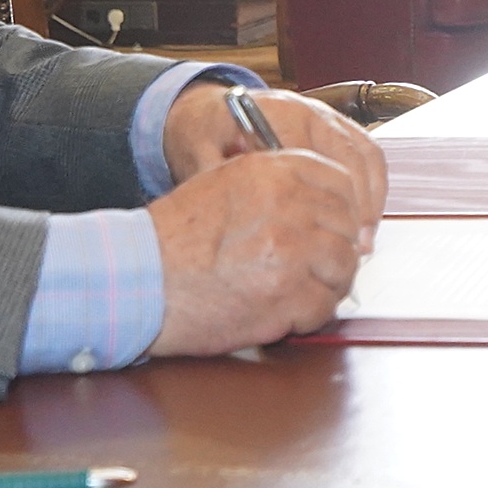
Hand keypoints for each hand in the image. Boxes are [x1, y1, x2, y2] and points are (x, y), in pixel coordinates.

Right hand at [146, 150, 367, 353]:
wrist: (140, 280)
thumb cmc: (172, 237)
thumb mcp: (223, 184)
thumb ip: (273, 184)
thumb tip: (315, 202)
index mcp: (273, 173)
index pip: (340, 181)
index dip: (342, 208)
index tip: (334, 226)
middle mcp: (289, 206)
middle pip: (346, 226)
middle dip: (336, 249)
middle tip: (316, 265)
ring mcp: (292, 252)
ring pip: (343, 267)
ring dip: (327, 283)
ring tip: (300, 290)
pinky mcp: (288, 297)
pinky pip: (325, 306)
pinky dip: (310, 314)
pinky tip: (286, 311)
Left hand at [165, 83, 387, 239]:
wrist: (212, 112)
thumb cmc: (207, 134)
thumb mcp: (200, 155)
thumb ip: (217, 179)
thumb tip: (239, 215)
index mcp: (277, 113)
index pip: (315, 157)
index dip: (327, 201)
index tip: (326, 236)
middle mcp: (309, 110)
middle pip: (351, 157)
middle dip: (359, 205)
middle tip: (355, 247)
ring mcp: (327, 116)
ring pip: (367, 155)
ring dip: (372, 199)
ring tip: (364, 239)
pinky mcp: (337, 126)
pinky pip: (368, 154)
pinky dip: (373, 187)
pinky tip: (364, 219)